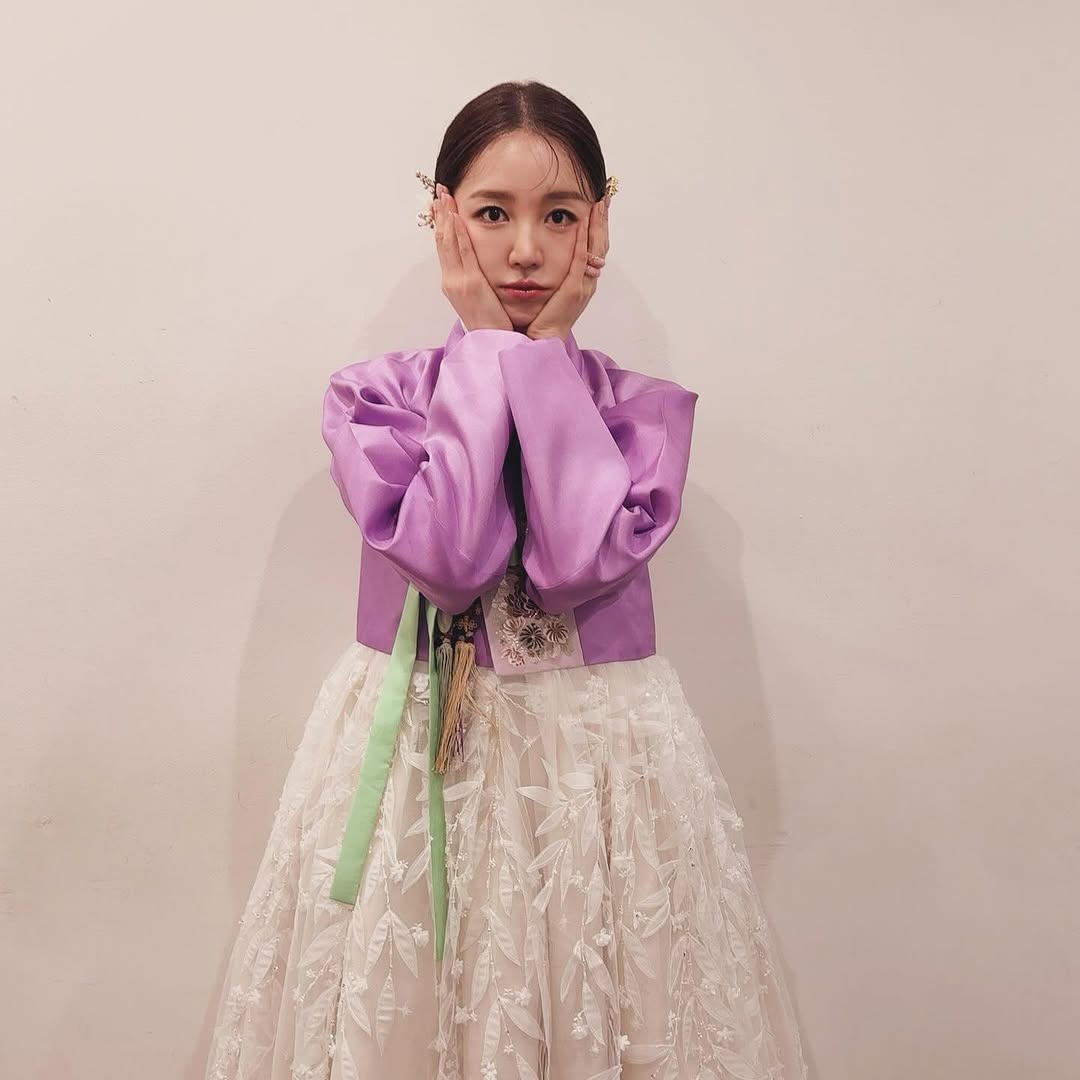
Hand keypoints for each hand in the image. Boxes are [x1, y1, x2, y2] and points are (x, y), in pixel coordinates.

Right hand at [432, 183, 512, 332]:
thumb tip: (480, 266)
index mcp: (455, 283)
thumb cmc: (493, 323)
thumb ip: (479, 280)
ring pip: (448, 242)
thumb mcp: (482, 297)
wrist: (494, 345)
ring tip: (444, 195)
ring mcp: (458, 282)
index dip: (443, 224)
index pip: (446, 247)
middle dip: (441, 214)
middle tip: (440, 191)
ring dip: (446, 217)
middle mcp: (451, 280)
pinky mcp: (469, 285)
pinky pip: (462, 253)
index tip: (442, 204)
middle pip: (442, 240)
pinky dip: (456, 232)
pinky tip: (455, 216)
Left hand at [525, 195, 608, 341]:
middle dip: (603, 220)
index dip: (597, 227)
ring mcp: (582, 285)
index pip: (593, 249)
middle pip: (600, 245)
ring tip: (600, 202)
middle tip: (605, 196)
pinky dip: (584, 238)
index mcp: (581, 282)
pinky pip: (581, 259)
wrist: (540, 343)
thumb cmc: (539, 320)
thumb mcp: (548, 292)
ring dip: (598, 224)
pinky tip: (584, 220)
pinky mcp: (574, 290)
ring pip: (595, 248)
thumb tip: (540, 258)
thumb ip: (550, 275)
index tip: (598, 205)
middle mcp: (587, 282)